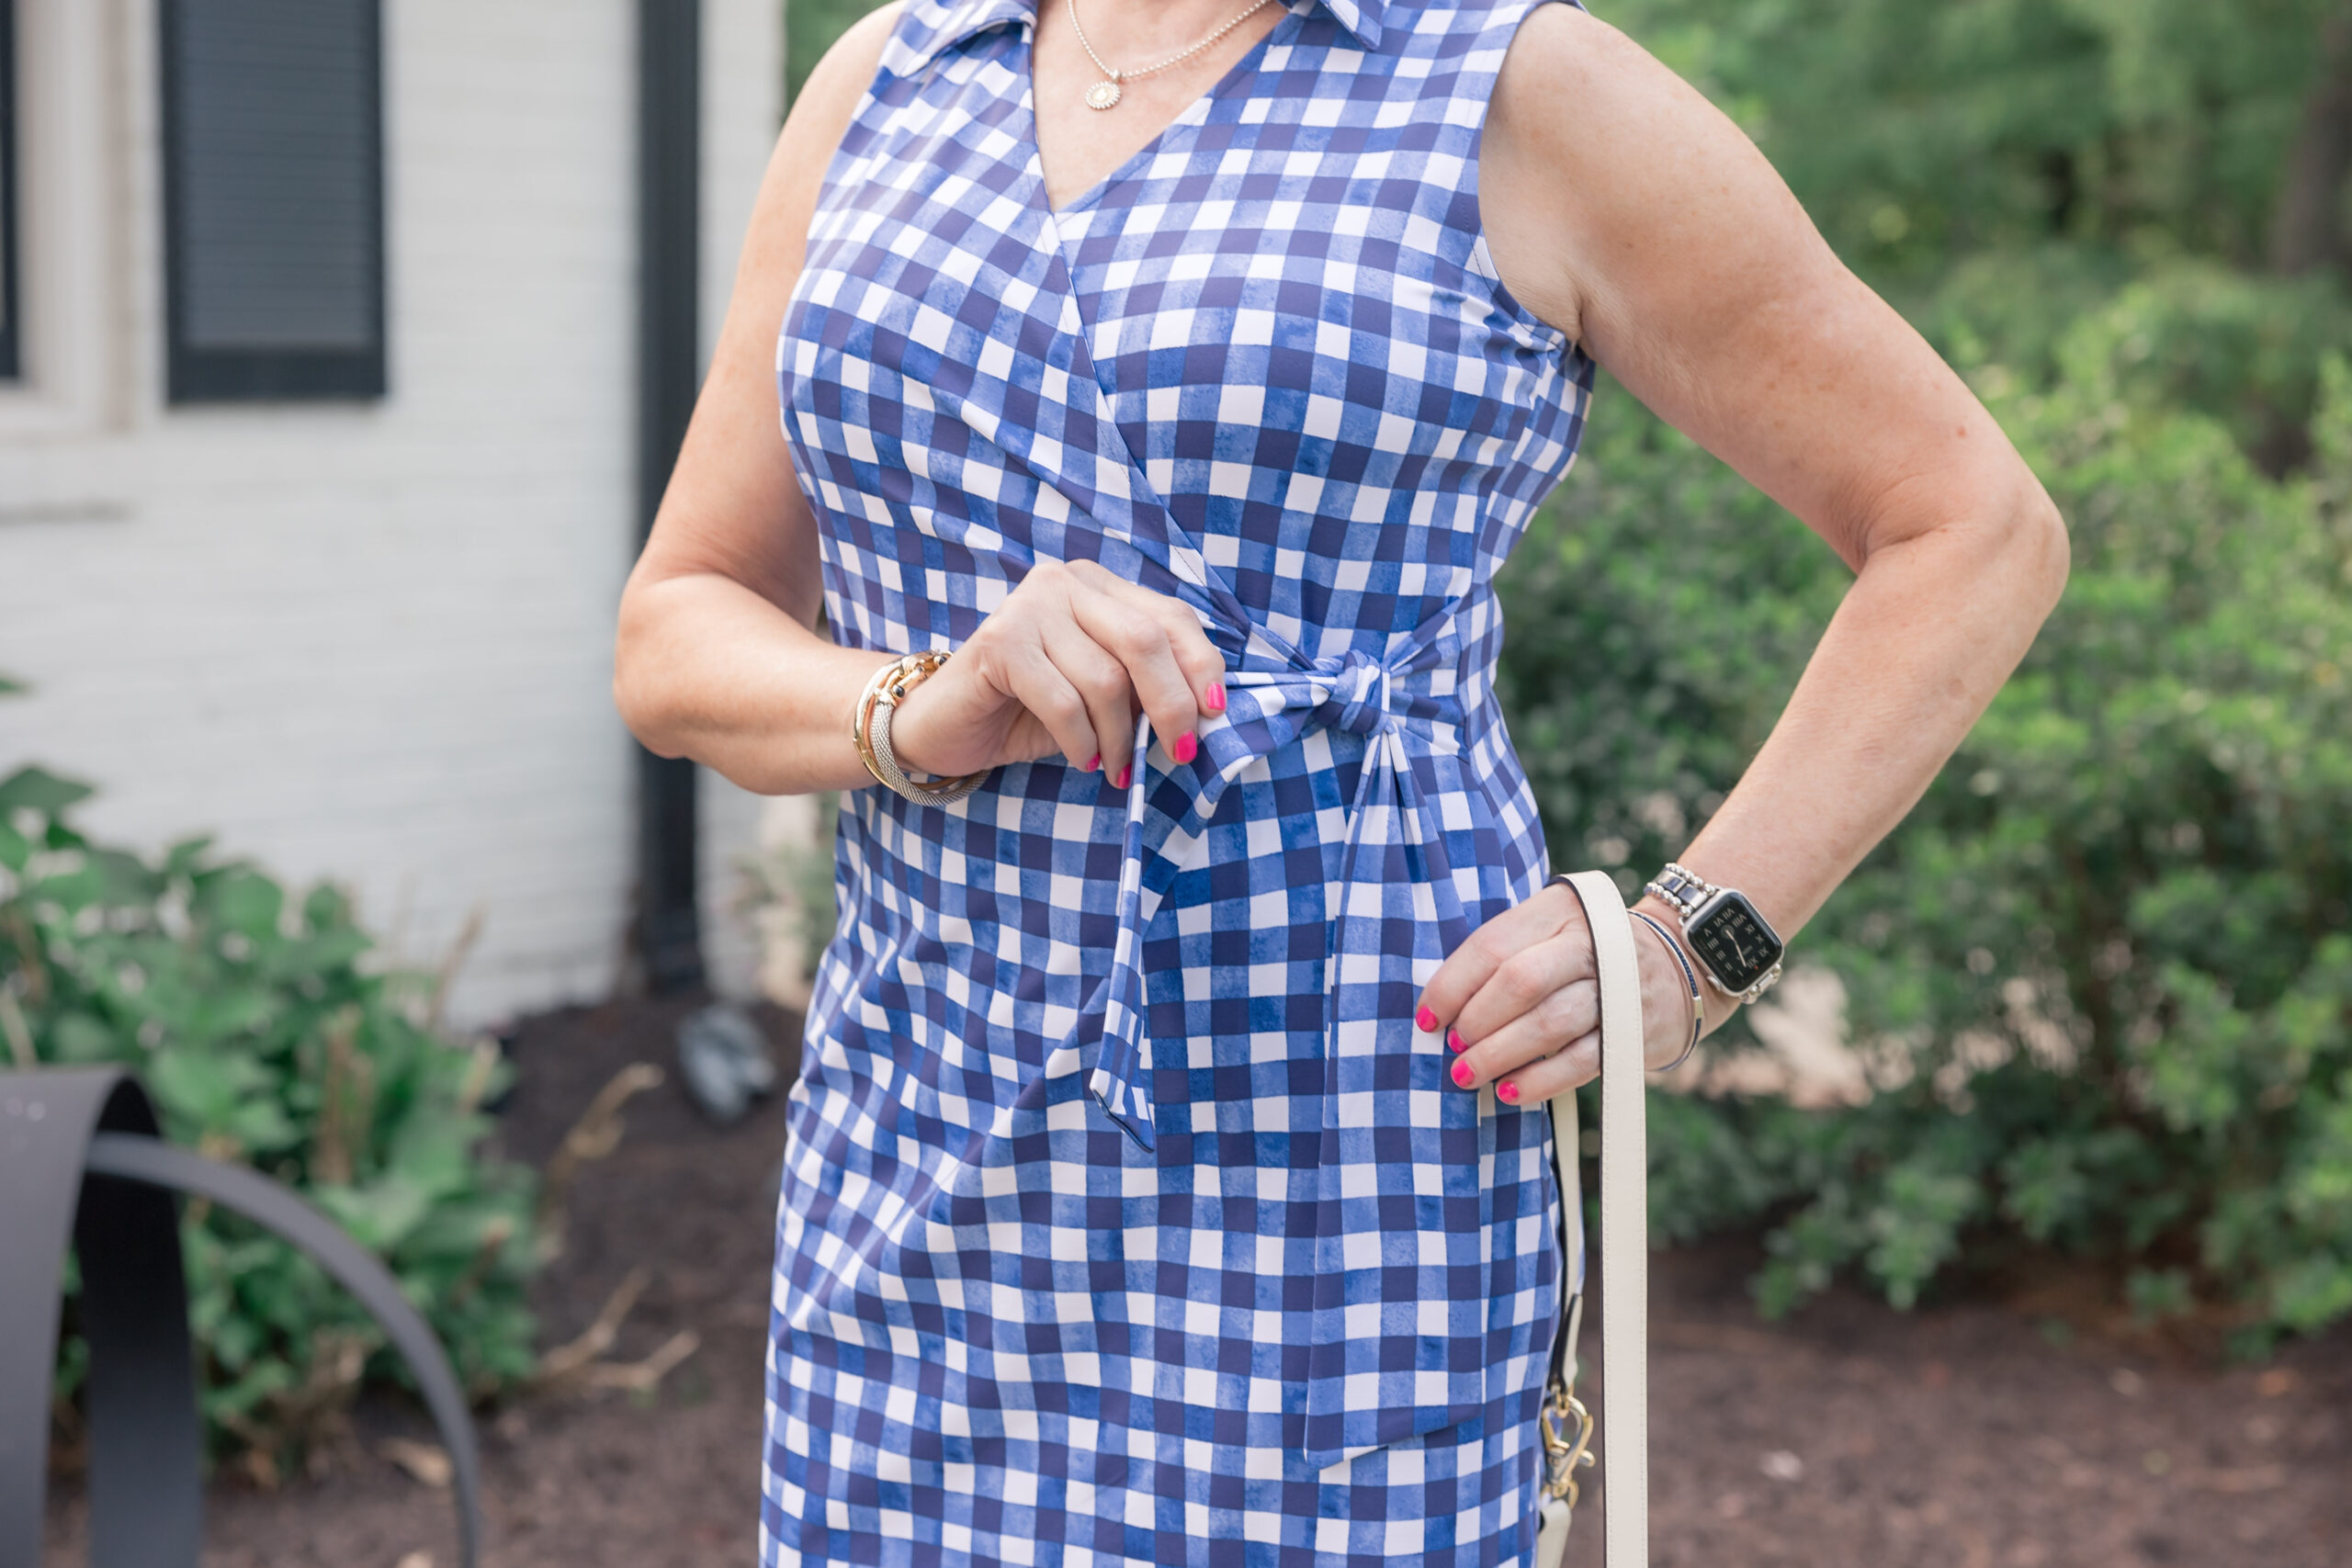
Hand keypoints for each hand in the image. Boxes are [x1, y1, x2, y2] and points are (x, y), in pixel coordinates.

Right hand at [888, 560, 1227, 787]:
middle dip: (1172, 706)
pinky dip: (1082, 742)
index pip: (1172, 616)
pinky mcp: (1000, 642)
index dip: (1202, 666)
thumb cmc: (1031, 711)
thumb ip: (1147, 686)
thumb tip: (1210, 712)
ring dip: (1119, 738)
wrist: (945, 726)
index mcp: (1099, 586)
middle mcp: (1066, 583)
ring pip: (1107, 679)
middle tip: (1179, 753)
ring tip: (1113, 766)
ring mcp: (1029, 606)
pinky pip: (1064, 702)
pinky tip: (1082, 758)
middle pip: (1146, 641)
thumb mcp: (1103, 695)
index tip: (1215, 716)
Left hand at [1414, 883, 1702, 1103]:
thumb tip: (1438, 1008)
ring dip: (1500, 1053)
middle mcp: (1589, 941)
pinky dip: (1540, 1080)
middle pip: (1521, 981)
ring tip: (1467, 1074)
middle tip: (1452, 1047)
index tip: (1426, 1018)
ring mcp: (1616, 985)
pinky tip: (1509, 1092)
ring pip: (1549, 1023)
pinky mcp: (1634, 1029)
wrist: (1681, 963)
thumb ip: (1504, 955)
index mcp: (1558, 909)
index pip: (1493, 945)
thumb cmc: (1586, 954)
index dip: (1452, 985)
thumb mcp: (1551, 930)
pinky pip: (1580, 1060)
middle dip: (1477, 1019)